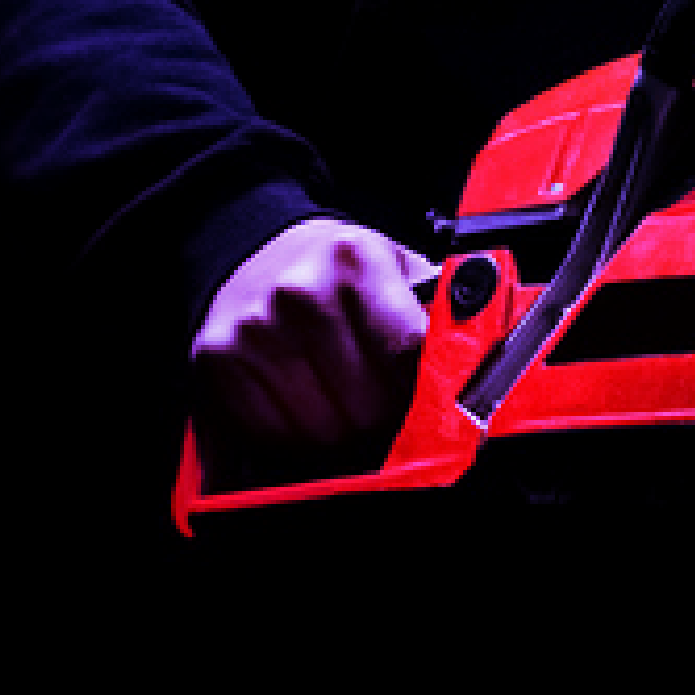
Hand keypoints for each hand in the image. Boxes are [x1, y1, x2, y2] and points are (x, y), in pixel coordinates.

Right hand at [190, 219, 436, 445]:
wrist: (250, 247)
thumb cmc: (335, 269)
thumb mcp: (394, 268)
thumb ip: (435, 313)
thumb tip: (478, 365)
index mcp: (356, 262)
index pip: (409, 356)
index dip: (427, 396)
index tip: (436, 413)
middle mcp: (300, 294)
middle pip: (367, 406)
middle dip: (387, 425)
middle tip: (390, 420)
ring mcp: (253, 331)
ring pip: (320, 434)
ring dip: (342, 442)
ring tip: (349, 419)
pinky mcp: (215, 362)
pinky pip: (269, 437)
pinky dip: (293, 448)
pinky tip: (307, 425)